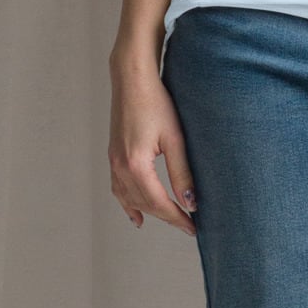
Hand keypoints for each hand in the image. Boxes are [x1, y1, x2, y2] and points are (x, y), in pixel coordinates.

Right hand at [108, 62, 197, 235]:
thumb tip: (190, 202)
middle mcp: (120, 167)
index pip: (160, 203)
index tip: (193, 228)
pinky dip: (127, 204)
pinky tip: (136, 215)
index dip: (178, 218)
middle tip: (188, 225)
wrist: (132, 79)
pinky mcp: (113, 155)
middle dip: (167, 216)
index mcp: (136, 165)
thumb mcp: (175, 139)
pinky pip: (118, 189)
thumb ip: (182, 173)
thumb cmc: (156, 103)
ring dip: (149, 212)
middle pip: (145, 204)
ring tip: (169, 221)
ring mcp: (114, 162)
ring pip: (130, 199)